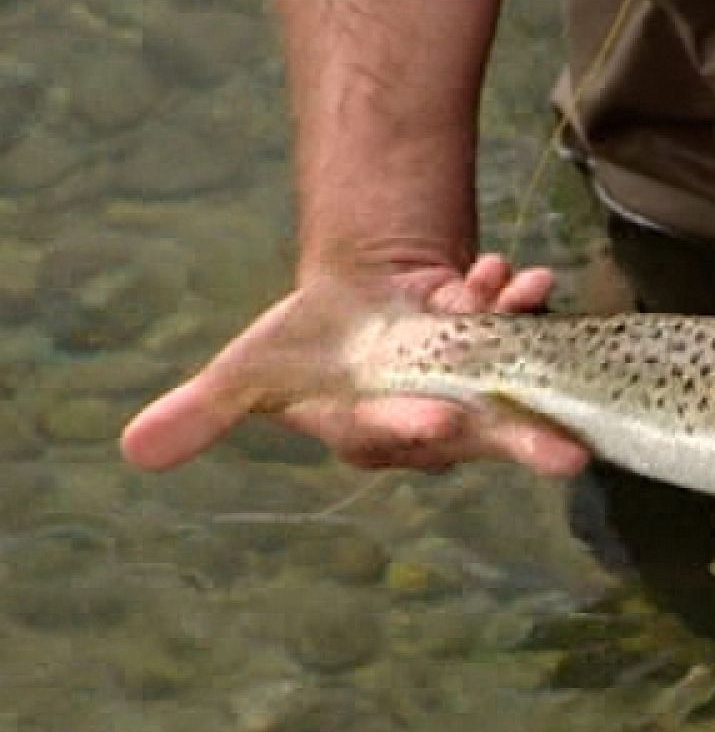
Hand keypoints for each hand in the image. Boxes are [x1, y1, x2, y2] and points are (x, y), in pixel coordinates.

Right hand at [120, 253, 590, 476]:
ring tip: (519, 295)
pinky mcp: (505, 345)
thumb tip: (132, 451)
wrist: (358, 303)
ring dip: (522, 338)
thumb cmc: (307, 348)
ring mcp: (480, 382)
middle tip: (565, 454)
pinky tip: (519, 276)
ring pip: (514, 375)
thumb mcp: (249, 373)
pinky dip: (519, 299)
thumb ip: (204, 412)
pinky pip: (522, 327)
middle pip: (483, 434)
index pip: (396, 437)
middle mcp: (440, 420)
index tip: (440, 420)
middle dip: (521, 434)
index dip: (414, 428)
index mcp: (377, 432)